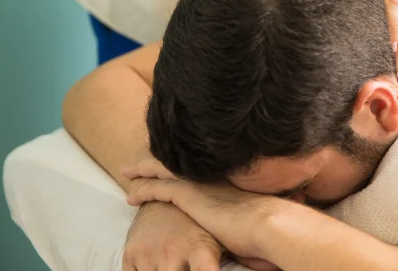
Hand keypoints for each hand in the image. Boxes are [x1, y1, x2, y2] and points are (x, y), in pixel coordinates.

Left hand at [124, 159, 281, 269]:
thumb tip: (240, 235)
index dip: (179, 165)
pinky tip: (131, 196)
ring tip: (128, 173)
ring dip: (144, 171)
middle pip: (177, 163)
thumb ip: (237, 222)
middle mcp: (210, 178)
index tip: (168, 167)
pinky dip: (143, 190)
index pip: (195, 169)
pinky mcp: (189, 195)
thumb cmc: (264, 230)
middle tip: (141, 164)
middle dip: (157, 162)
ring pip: (163, 171)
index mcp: (224, 182)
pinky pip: (157, 188)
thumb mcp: (247, 221)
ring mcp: (199, 184)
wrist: (268, 225)